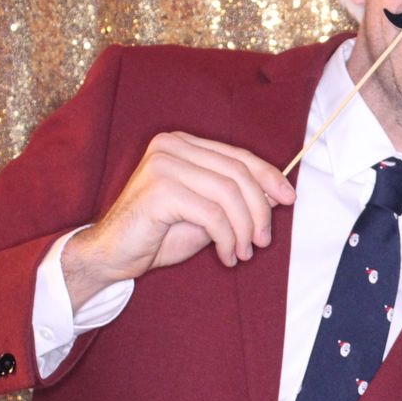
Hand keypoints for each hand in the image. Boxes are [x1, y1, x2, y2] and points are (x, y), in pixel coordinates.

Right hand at [61, 132, 295, 308]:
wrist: (113, 255)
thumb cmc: (159, 234)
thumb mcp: (208, 213)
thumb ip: (236, 199)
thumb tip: (276, 194)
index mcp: (183, 145)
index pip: (238, 156)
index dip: (268, 177)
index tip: (288, 198)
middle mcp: (172, 146)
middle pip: (237, 173)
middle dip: (259, 210)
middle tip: (263, 240)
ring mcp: (163, 164)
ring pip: (228, 194)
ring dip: (244, 228)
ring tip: (243, 252)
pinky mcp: (159, 189)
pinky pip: (212, 214)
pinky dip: (227, 239)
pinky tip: (226, 256)